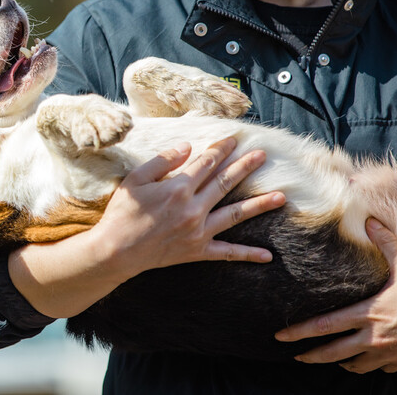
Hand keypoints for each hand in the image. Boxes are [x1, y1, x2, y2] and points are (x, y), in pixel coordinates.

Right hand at [94, 137, 284, 280]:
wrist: (115, 251)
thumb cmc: (121, 213)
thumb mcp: (135, 179)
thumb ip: (162, 161)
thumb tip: (188, 147)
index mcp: (178, 187)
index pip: (205, 163)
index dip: (220, 149)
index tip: (234, 139)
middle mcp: (193, 208)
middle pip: (224, 182)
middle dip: (245, 167)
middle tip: (263, 156)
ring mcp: (198, 231)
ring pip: (235, 214)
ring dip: (259, 205)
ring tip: (281, 196)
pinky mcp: (197, 251)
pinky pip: (227, 252)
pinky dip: (247, 254)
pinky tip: (268, 256)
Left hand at [275, 217, 396, 372]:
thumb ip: (384, 242)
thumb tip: (369, 219)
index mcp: (367, 314)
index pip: (324, 325)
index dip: (299, 331)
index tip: (280, 336)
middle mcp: (372, 337)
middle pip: (332, 352)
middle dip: (310, 355)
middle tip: (293, 356)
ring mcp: (387, 353)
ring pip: (353, 364)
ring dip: (338, 362)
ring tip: (325, 359)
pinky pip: (378, 368)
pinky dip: (366, 365)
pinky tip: (362, 361)